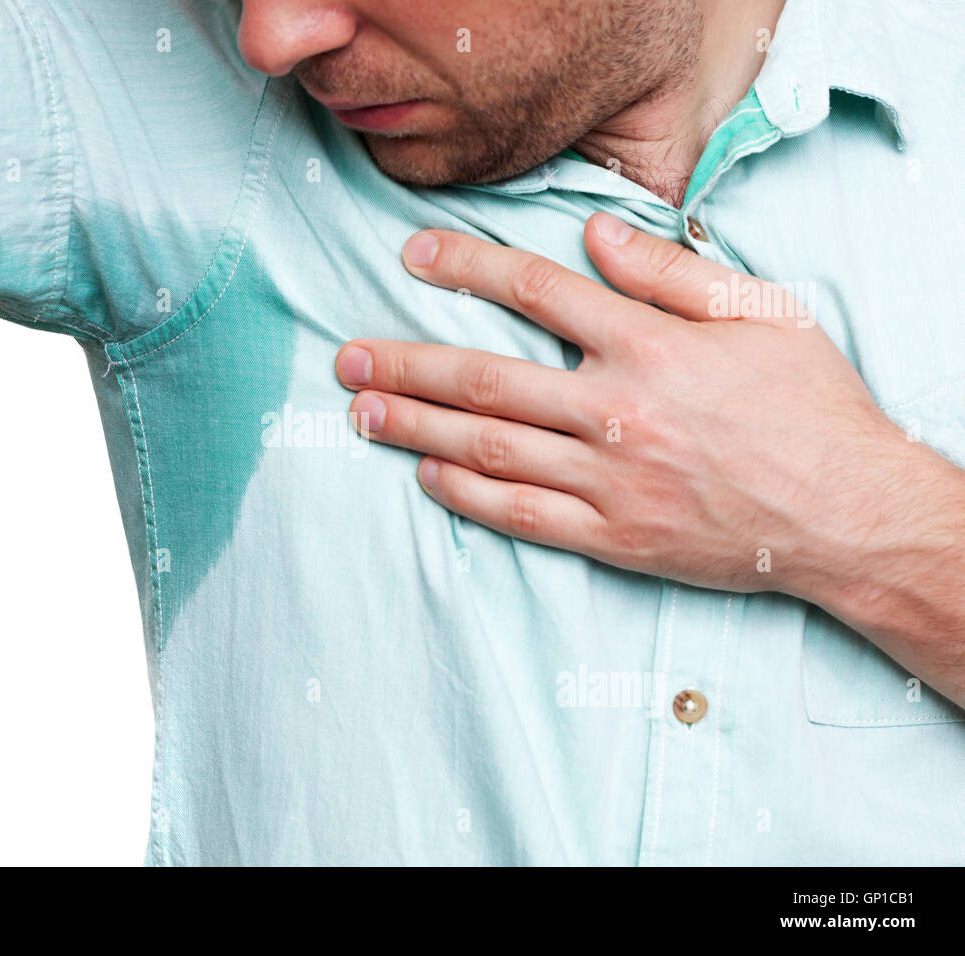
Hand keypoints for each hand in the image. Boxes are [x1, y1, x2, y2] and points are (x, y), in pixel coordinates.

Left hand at [335, 212, 934, 600]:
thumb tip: (594, 233)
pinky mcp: (612, 536)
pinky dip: (466, 493)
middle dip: (405, 362)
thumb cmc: (810, 407)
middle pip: (484, 377)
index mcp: (649, 345)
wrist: (849, 515)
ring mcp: (609, 480)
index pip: (534, 289)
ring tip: (360, 410)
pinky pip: (520, 513)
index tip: (413, 257)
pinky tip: (424, 473)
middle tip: (346, 355)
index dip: (464, 268)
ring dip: (414, 425)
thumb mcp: (762, 314)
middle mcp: (616, 410)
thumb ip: (670, 271)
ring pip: (487, 446)